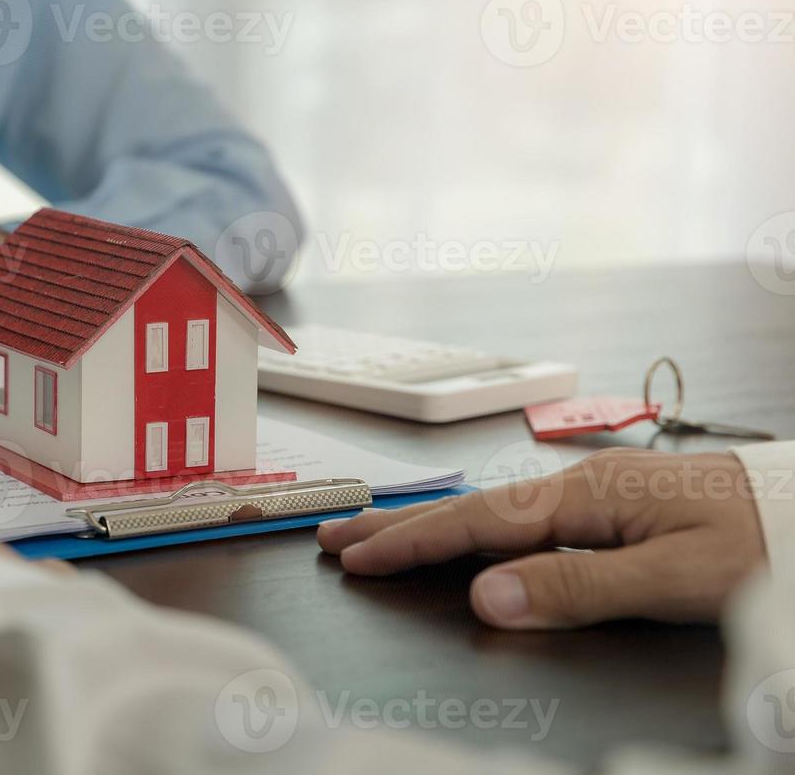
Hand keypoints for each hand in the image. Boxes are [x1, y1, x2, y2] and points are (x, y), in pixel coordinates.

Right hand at [317, 449, 767, 629]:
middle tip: (334, 537)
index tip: (356, 557)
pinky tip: (463, 539)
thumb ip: (577, 588)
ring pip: (492, 513)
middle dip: (397, 525)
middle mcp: (579, 488)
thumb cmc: (758, 541)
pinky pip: (521, 518)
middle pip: (470, 509)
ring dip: (429, 525)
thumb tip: (490, 598)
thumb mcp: (674, 578)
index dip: (411, 543)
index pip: (477, 525)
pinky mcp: (610, 507)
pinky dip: (474, 528)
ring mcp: (593, 494)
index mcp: (584, 498)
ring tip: (377, 534)